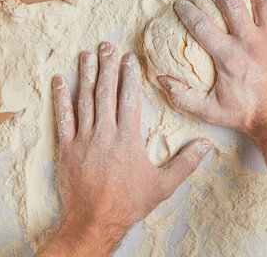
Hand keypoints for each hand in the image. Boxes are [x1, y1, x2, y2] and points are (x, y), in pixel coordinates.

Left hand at [46, 43, 210, 253]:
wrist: (95, 221)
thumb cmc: (130, 203)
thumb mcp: (163, 185)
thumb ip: (185, 163)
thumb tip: (206, 145)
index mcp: (128, 139)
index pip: (130, 99)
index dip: (130, 76)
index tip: (130, 58)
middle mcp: (105, 133)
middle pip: (106, 92)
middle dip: (107, 66)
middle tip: (107, 45)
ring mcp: (84, 139)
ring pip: (85, 100)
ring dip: (86, 75)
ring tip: (87, 54)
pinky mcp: (67, 148)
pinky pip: (63, 118)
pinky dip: (61, 98)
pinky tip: (60, 80)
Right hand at [158, 0, 266, 137]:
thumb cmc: (250, 116)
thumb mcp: (211, 111)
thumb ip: (183, 96)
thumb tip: (161, 80)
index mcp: (229, 57)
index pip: (202, 25)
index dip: (188, 10)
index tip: (181, 3)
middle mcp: (251, 42)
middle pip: (231, 3)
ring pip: (263, 0)